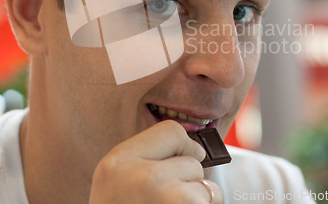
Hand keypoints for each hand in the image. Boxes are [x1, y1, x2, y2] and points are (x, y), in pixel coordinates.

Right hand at [89, 120, 222, 202]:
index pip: (172, 130)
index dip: (182, 147)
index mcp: (118, 161)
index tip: (179, 161)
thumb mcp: (116, 182)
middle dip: (187, 182)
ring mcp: (168, 200)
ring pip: (206, 187)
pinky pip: (210, 203)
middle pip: (192, 161)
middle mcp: (144, 177)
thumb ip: (147, 159)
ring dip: (197, 203)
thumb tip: (197, 148)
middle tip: (161, 203)